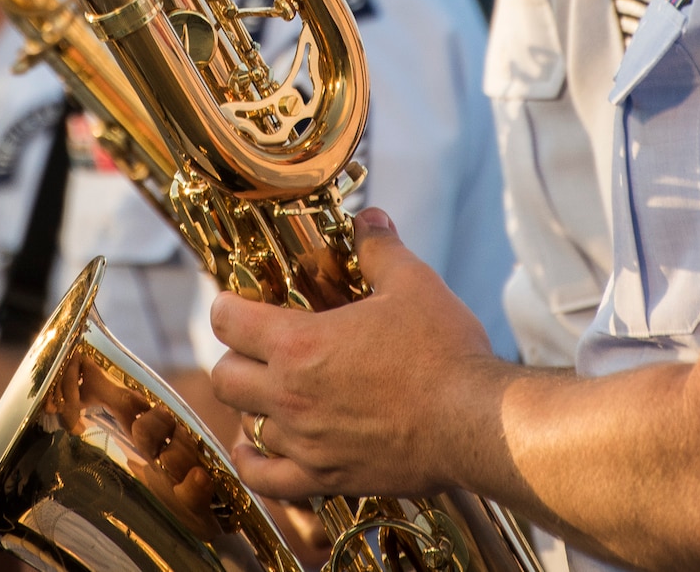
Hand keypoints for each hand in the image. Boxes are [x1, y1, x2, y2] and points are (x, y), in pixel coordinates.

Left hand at [208, 209, 506, 500]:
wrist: (474, 422)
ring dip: (251, 406)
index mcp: (300, 343)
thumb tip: (368, 220)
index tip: (240, 302)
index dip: (228, 306)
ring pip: (245, 425)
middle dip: (234, 357)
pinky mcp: (327, 476)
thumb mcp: (412, 283)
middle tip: (257, 347)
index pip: (228, 321)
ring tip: (268, 392)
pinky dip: (255, 463)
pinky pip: (267, 480)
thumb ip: (379, 249)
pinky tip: (256, 449)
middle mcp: (290, 396)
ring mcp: (305, 442)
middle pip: (225, 377)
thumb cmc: (443, 351)